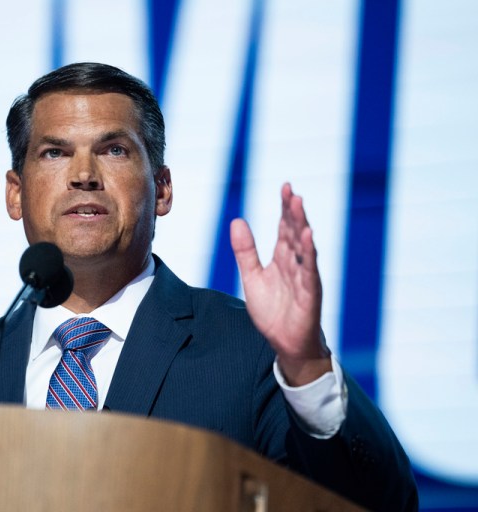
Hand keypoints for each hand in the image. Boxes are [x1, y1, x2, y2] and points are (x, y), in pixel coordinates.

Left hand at [230, 183, 330, 385]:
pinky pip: (309, 269)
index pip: (285, 227)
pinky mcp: (310, 292)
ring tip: (298, 205)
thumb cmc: (273, 311)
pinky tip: (308, 236)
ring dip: (301, 225)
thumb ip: (245, 251)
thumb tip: (236, 221)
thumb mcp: (252, 277)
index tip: (285, 187)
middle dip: (293, 211)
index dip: (285, 208)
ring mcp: (304, 277)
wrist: (285, 342)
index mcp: (282, 258)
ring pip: (303, 246)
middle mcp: (296, 263)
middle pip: (295, 232)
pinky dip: (308, 252)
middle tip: (290, 191)